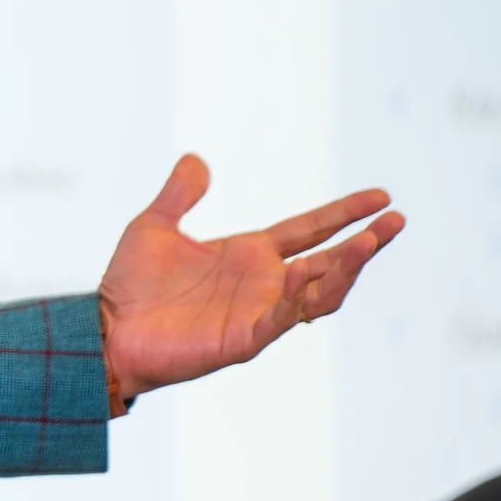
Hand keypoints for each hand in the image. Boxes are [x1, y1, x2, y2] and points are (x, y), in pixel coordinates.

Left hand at [99, 154, 404, 404]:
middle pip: (328, 261)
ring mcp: (257, 312)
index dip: (344, 214)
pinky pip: (281, 320)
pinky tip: (310, 281)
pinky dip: (298, 301)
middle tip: (395, 220)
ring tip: (369, 244)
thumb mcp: (153, 227)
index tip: (380, 197)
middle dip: (363, 243)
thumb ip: (178, 195)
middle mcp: (262, 283)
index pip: (309, 230)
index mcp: (248, 254)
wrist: (105, 330)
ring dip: (345, 270)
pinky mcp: (243, 339)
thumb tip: (195, 160)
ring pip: (319, 292)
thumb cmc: (129, 285)